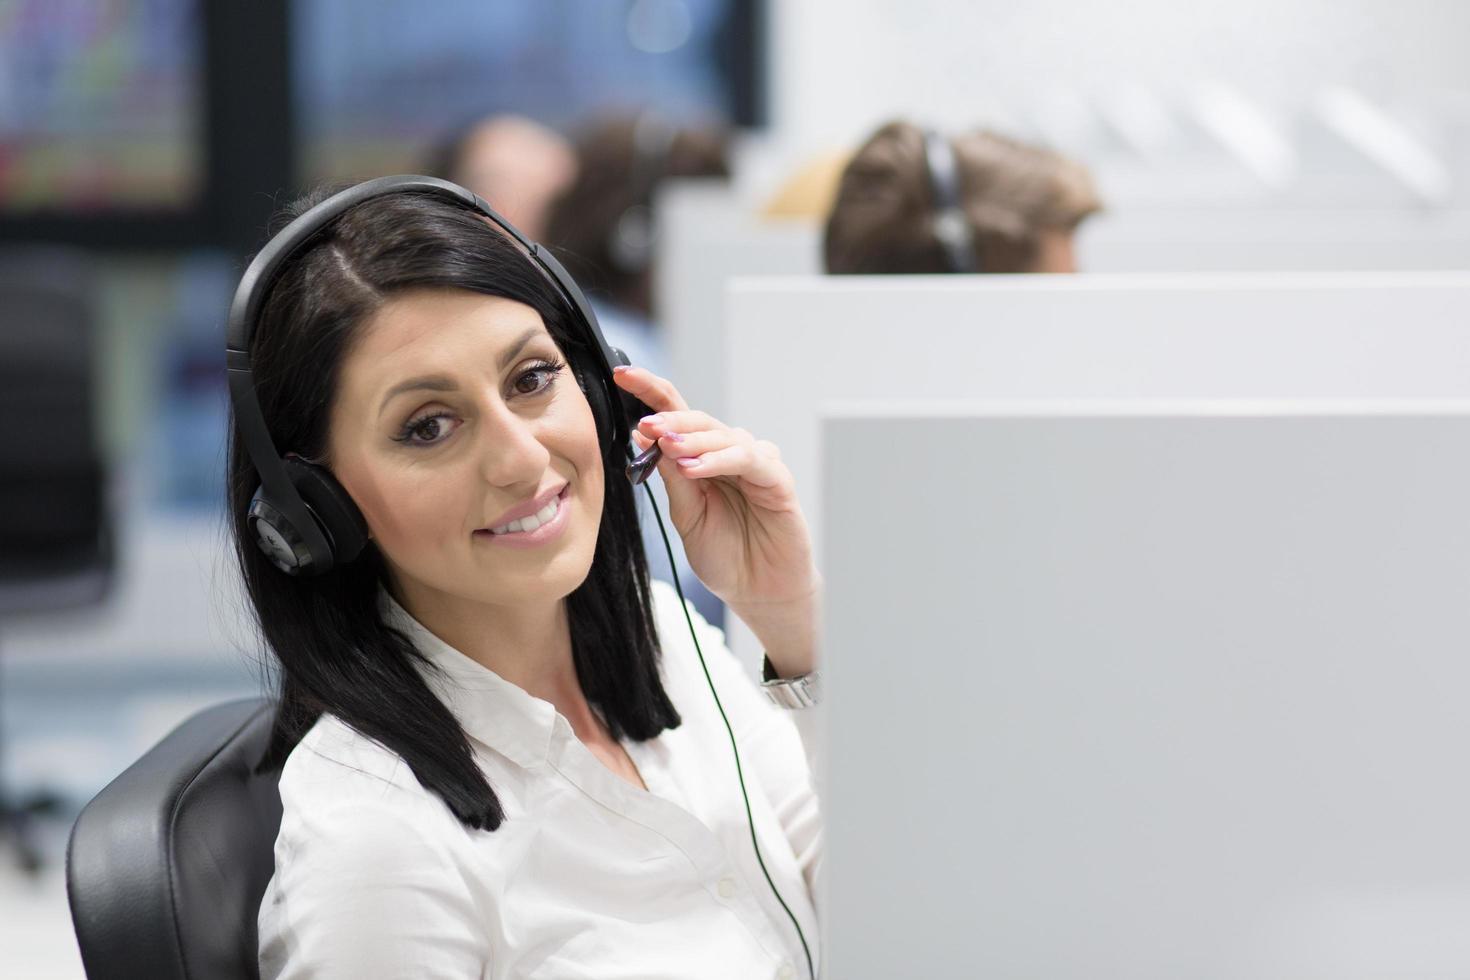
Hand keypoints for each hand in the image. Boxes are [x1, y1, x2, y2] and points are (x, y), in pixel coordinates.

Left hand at [611, 365, 820, 619]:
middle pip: (700, 421)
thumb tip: (645, 437)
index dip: (651, 392)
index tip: (621, 375)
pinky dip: (721, 460)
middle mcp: (730, 455)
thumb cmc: (726, 555)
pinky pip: (749, 459)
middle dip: (670, 419)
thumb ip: (671, 478)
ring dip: (693, 439)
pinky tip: (696, 467)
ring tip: (667, 445)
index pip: (676, 416)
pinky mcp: (778, 481)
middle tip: (646, 424)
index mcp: (703, 460)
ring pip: (724, 435)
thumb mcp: (686, 516)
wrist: (759, 592)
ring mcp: (756, 465)